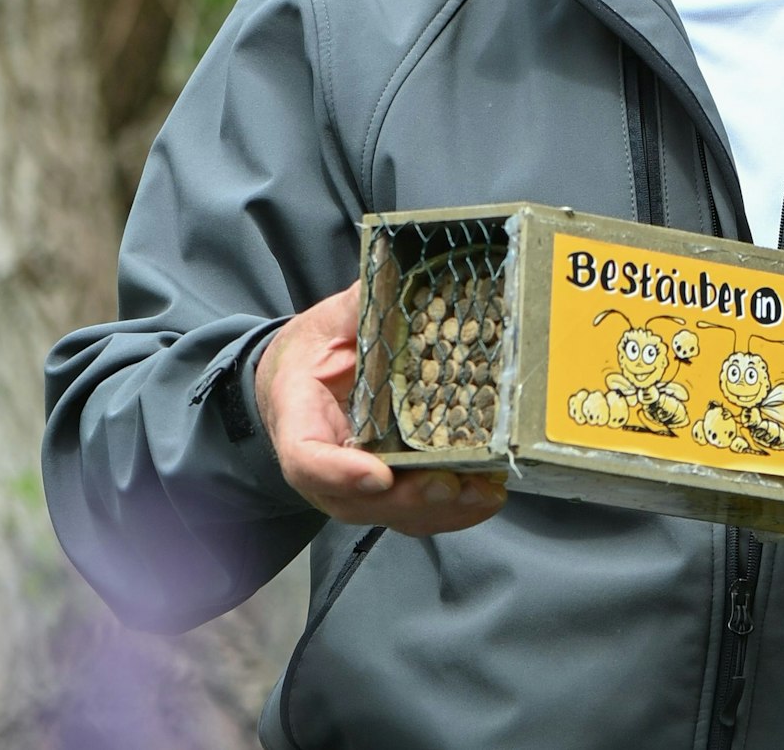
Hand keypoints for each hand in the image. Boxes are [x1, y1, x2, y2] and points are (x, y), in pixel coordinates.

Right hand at [256, 282, 507, 535]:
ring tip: (483, 492)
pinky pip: (417, 510)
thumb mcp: (325, 323)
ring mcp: (355, 487)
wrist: (296, 384)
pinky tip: (488, 494)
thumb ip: (356, 307)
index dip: (341, 473)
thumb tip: (394, 271)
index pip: (308, 459)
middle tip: (450, 484)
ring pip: (394, 513)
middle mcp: (325, 468)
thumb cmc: (310, 355)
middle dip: (408, 498)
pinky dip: (454, 509)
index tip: (378, 474)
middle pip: (359, 501)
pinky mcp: (387, 490)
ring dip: (441, 510)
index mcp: (299, 420)